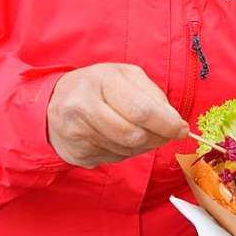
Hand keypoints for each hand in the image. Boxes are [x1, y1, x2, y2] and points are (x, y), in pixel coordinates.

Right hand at [47, 63, 188, 167]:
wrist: (53, 102)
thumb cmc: (98, 86)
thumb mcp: (125, 76)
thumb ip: (152, 96)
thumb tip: (176, 123)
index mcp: (101, 80)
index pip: (141, 110)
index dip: (167, 124)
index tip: (182, 129)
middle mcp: (84, 106)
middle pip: (134, 134)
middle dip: (158, 137)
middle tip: (167, 134)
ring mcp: (77, 133)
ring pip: (126, 149)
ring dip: (144, 145)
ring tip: (143, 132)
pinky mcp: (76, 153)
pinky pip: (115, 158)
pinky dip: (127, 151)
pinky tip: (122, 138)